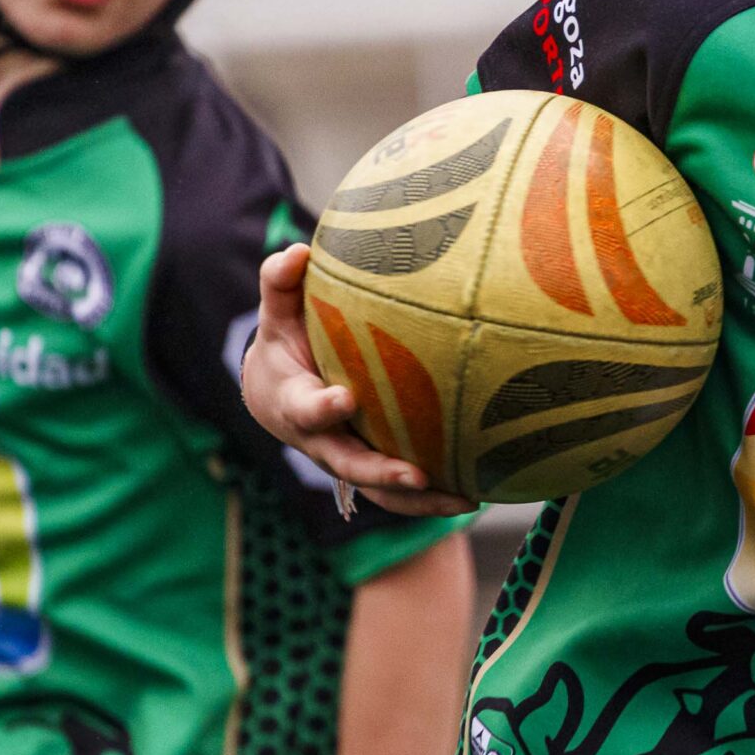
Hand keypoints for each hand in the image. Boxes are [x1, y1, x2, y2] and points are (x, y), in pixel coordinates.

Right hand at [242, 246, 472, 517]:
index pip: (306, 409)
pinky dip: (435, 500)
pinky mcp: (372, 470)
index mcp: (294, 403)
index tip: (346, 398)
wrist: (275, 394)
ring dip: (421, 500)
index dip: (324, 407)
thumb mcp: (277, 314)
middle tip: (416, 474)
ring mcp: (347, 460)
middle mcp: (321, 441)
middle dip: (381, 471)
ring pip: (381, 491)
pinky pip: (402, 495)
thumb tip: (297, 253)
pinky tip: (479, 495)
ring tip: (466, 500)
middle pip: (349, 464)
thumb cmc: (286, 344)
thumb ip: (282, 285)